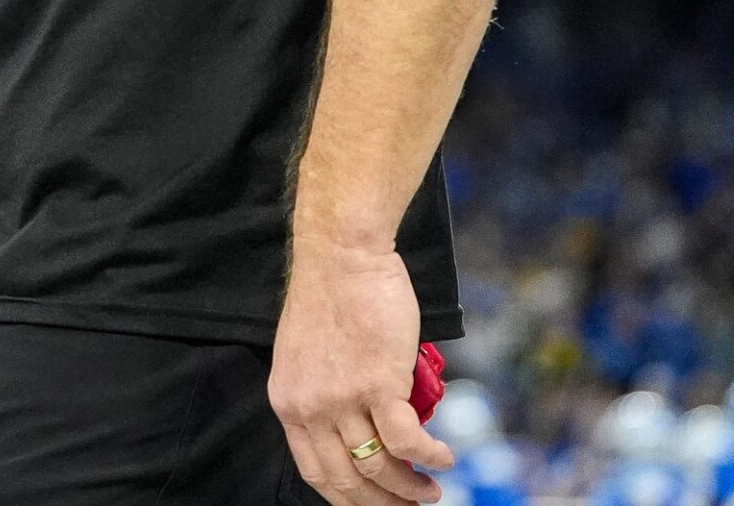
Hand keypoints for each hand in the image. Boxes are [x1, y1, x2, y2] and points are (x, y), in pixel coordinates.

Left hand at [270, 235, 452, 505]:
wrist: (341, 253)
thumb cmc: (332, 293)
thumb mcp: (308, 354)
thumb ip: (326, 393)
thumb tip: (364, 426)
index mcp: (289, 401)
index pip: (316, 471)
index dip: (348, 497)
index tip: (371, 505)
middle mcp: (310, 407)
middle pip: (347, 479)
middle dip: (382, 503)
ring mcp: (343, 398)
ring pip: (380, 466)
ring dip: (410, 487)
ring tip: (432, 489)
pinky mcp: (378, 384)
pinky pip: (408, 441)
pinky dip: (431, 457)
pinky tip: (445, 458)